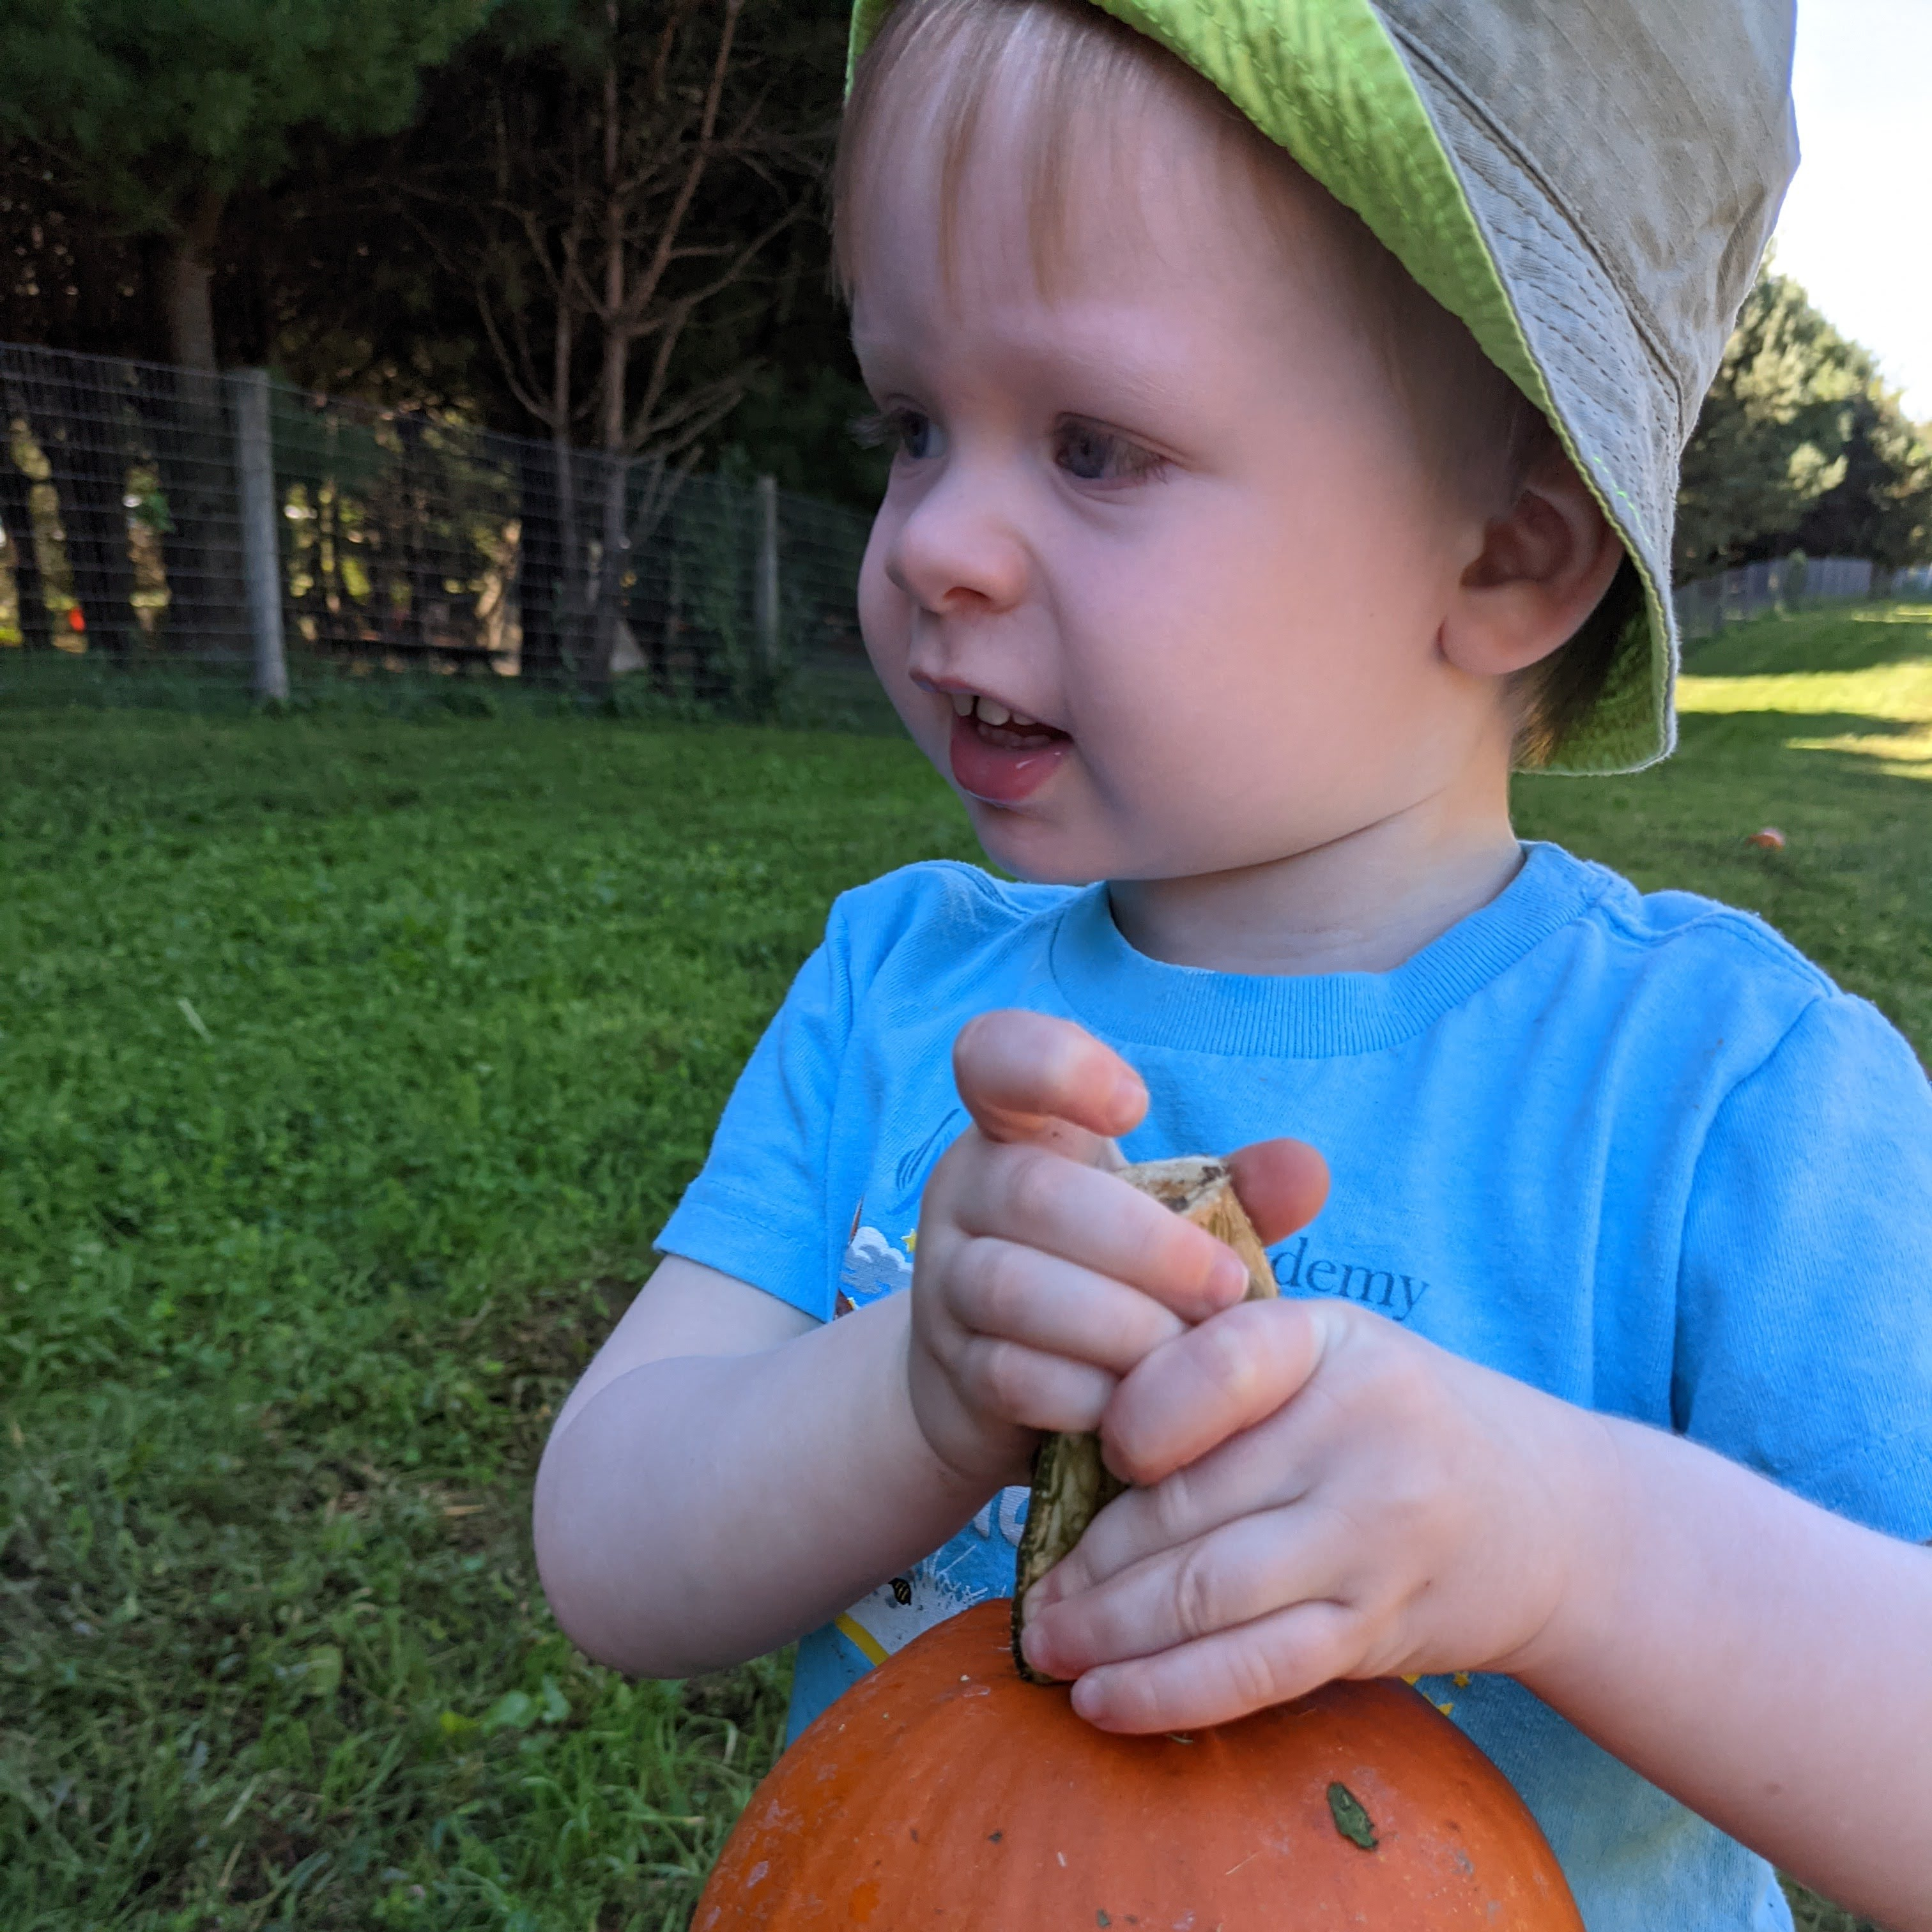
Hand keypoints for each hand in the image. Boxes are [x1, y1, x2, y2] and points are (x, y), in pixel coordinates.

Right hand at [905, 1009, 1327, 1490]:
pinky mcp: (951, 1369)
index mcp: (1016, 1130)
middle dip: (1146, 1246)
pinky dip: (1090, 1393)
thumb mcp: (1165, 1222)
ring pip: (1015, 1288)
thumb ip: (1235, 1193)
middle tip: (1228, 1289)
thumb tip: (1309, 1169)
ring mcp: (944, 1281)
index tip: (1137, 1107)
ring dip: (1121, 1325)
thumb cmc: (1103, 1276)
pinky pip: (1012, 1375)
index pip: (997, 1055)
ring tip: (1191, 1352)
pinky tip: (1146, 1408)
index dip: (1057, 1066)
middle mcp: (965, 1191)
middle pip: (1033, 1193)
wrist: (995, 1388)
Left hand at [1018, 1299, 1617, 1732]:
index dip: (1132, 1416)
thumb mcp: (1324, 1348)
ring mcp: (1372, 1538)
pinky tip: (1103, 1699)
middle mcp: (1358, 1434)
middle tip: (1030, 1593)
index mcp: (1328, 1343)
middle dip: (1088, 1559)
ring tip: (1044, 1645)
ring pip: (1210, 1595)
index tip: (1092, 1452)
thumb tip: (1071, 1427)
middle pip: (1189, 1503)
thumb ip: (1217, 1363)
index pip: (1212, 1366)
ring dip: (1109, 1632)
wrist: (1549, 1515)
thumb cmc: (1392, 1415)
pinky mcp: (1374, 1627)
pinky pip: (1256, 1670)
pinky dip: (1167, 1692)